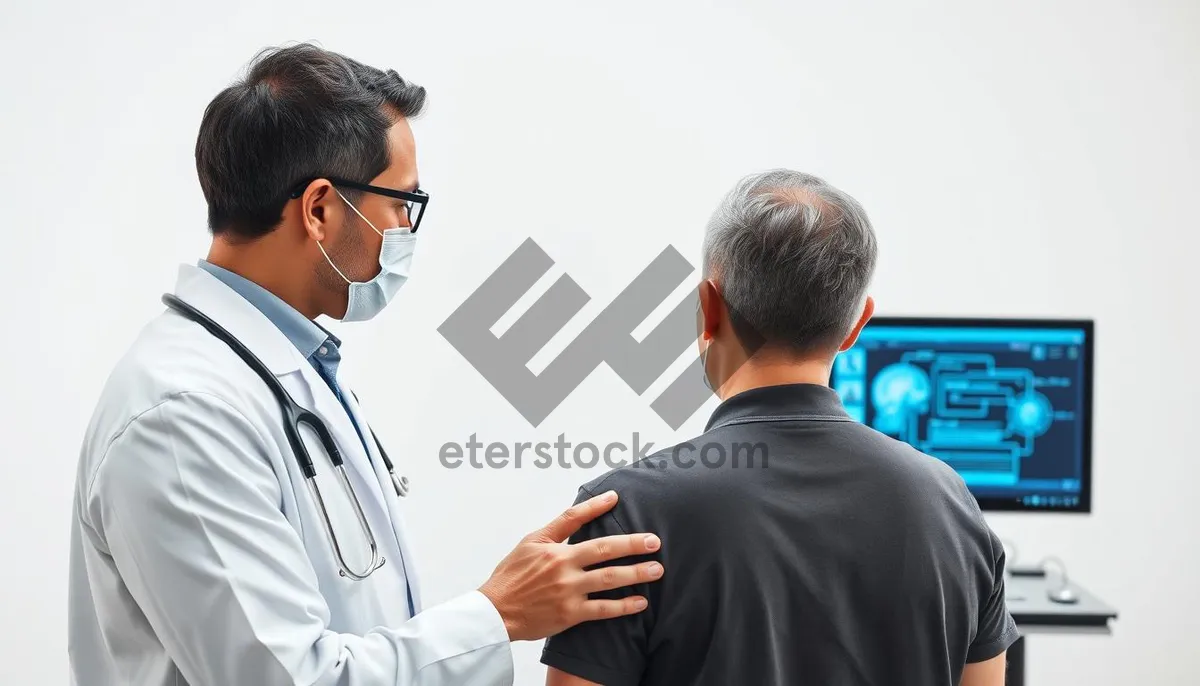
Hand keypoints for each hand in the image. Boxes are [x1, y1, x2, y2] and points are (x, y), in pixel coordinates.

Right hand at [478, 490, 663, 640]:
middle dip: (633, 545)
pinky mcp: (571, 615)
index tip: (618, 499)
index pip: (578, 520)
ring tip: (657, 570)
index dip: (598, 507)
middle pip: (605, 551)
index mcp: (554, 549)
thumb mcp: (531, 542)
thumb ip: (558, 526)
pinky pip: (603, 610)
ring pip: (609, 580)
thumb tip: (584, 508)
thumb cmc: (512, 575)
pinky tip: (640, 602)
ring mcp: (569, 592)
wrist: (496, 612)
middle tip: (655, 542)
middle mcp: (564, 568)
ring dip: (636, 574)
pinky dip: (624, 606)